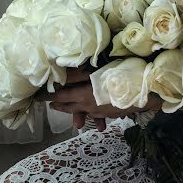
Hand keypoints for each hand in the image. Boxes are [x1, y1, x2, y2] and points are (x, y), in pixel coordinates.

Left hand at [35, 67, 160, 131]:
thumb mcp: (95, 69)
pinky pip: (97, 114)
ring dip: (75, 113)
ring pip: (84, 113)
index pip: (60, 96)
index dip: (48, 96)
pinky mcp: (112, 112)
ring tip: (70, 114)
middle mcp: (89, 106)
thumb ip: (77, 73)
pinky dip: (92, 113)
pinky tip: (95, 113)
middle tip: (49, 105)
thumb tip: (60, 75)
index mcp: (82, 95)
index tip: (37, 96)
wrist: (145, 90)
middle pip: (70, 107)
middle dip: (59, 106)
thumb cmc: (119, 74)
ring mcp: (101, 111)